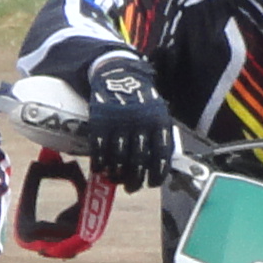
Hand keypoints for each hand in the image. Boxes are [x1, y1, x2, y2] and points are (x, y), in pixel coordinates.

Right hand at [77, 51, 174, 189]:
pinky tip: (100, 168)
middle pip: (138, 162)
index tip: (152, 184)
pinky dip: (99, 163)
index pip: (160, 157)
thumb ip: (160, 137)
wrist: (118, 75)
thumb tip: (163, 168)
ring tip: (115, 178)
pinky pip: (99, 150)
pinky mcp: (99, 122)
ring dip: (116, 174)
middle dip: (135, 181)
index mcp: (158, 123)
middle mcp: (140, 124)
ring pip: (118, 159)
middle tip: (131, 187)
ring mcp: (119, 123)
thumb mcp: (158, 113)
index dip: (157, 175)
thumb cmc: (141, 100)